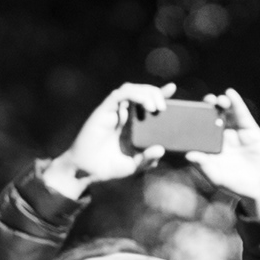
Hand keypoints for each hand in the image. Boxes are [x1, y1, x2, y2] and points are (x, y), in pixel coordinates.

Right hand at [42, 83, 171, 199]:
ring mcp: (113, 111)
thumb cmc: (109, 167)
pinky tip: (143, 103)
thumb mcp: (134, 165)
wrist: (87, 171)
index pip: (147, 102)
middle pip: (141, 91)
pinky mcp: (103, 111)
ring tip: (155, 107)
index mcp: (132, 123)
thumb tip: (161, 149)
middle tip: (164, 107)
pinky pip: (118, 95)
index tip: (172, 89)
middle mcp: (123, 114)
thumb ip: (148, 159)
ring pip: (130, 89)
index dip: (159, 93)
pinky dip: (133, 94)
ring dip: (145, 92)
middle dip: (155, 93)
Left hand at [186, 89, 259, 218]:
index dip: (193, 120)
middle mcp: (222, 138)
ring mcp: (236, 133)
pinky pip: (242, 114)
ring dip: (221, 103)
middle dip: (207, 108)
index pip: (199, 130)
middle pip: (212, 118)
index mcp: (211, 148)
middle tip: (204, 102)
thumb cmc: (237, 186)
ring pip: (226, 113)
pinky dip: (236, 102)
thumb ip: (204, 166)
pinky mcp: (250, 130)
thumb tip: (188, 155)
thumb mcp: (217, 177)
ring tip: (217, 100)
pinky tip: (230, 93)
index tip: (187, 112)